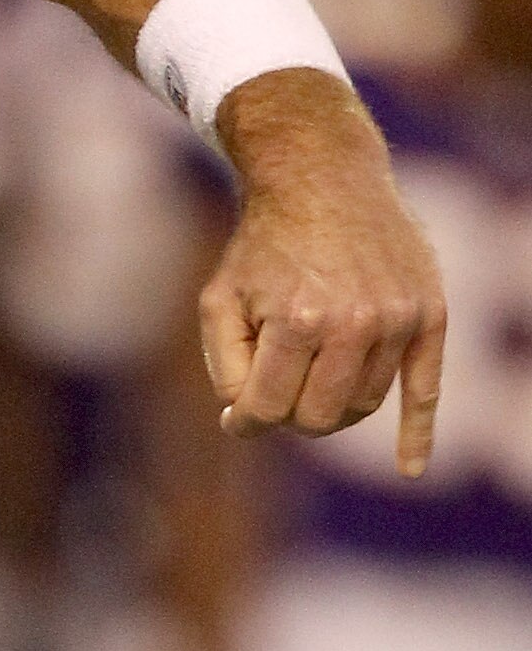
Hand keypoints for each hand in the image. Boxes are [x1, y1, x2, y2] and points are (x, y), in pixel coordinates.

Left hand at [204, 70, 447, 475]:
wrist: (324, 181)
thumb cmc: (263, 247)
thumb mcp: (220, 299)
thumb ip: (226, 367)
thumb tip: (244, 422)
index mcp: (298, 321)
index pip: (269, 408)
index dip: (245, 419)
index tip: (235, 417)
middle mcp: (356, 325)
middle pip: (319, 418)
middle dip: (289, 413)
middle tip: (274, 389)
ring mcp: (399, 321)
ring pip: (363, 405)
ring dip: (330, 403)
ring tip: (306, 372)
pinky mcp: (431, 317)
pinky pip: (426, 390)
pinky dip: (418, 434)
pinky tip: (408, 468)